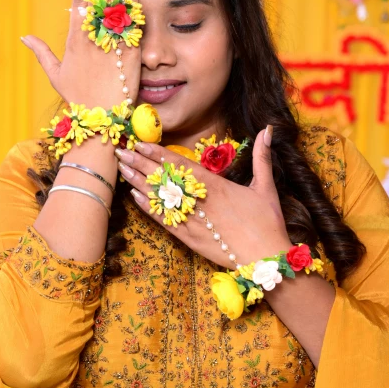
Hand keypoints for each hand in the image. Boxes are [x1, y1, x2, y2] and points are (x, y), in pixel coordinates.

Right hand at [21, 0, 140, 109]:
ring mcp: (110, 41)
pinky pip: (131, 19)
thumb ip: (41, 53)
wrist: (100, 119)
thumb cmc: (79, 98)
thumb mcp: (56, 74)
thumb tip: (24, 37)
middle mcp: (91, 36)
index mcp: (73, 39)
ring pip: (113, 1)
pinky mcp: (129, 50)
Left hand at [115, 130, 291, 267]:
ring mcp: (191, 220)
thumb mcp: (266, 187)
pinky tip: (135, 197)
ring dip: (139, 183)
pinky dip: (148, 208)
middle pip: (164, 178)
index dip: (158, 154)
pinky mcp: (188, 238)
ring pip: (160, 198)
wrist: (265, 258)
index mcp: (215, 185)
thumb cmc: (267, 223)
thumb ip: (262, 157)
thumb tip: (268, 129)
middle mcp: (199, 200)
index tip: (141, 143)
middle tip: (120, 152)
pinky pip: (164, 220)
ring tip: (121, 170)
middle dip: (140, 164)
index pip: (180, 165)